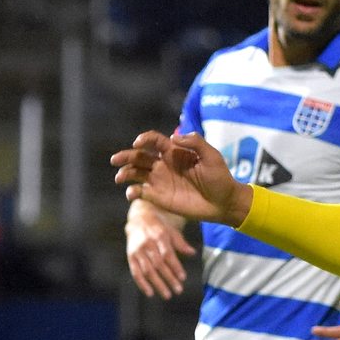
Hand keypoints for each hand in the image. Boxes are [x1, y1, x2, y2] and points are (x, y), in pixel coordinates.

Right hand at [112, 131, 249, 228]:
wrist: (224, 202)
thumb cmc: (220, 178)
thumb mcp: (212, 156)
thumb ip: (195, 142)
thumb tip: (173, 137)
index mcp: (174, 152)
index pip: (153, 141)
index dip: (144, 139)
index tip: (139, 142)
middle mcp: (163, 165)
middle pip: (139, 156)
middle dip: (126, 156)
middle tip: (115, 159)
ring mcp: (160, 181)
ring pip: (136, 173)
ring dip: (125, 173)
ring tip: (120, 178)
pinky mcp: (160, 198)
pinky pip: (141, 193)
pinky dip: (133, 192)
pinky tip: (132, 193)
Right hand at [127, 204, 195, 297]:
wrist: (139, 219)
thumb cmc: (159, 227)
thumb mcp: (171, 231)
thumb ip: (181, 243)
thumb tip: (193, 253)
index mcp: (159, 236)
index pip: (168, 254)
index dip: (175, 267)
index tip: (183, 278)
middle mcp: (147, 244)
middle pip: (158, 264)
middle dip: (169, 278)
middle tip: (178, 290)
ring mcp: (138, 251)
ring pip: (147, 270)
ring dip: (157, 284)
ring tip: (167, 295)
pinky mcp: (130, 257)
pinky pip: (135, 272)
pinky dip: (142, 284)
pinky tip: (150, 293)